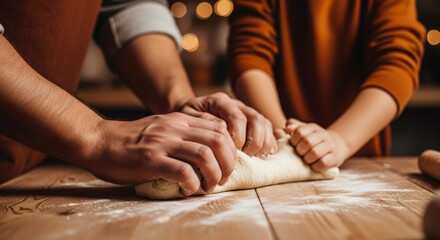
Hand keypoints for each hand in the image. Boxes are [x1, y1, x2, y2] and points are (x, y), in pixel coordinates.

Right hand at [88, 112, 235, 195]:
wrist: (100, 141)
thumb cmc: (132, 140)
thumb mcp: (162, 127)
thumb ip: (184, 133)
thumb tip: (209, 150)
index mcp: (180, 119)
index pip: (220, 127)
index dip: (231, 148)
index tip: (226, 164)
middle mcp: (175, 127)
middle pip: (219, 140)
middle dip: (228, 163)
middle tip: (222, 178)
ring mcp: (163, 143)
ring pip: (205, 155)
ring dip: (214, 174)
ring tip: (209, 186)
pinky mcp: (151, 160)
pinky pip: (183, 172)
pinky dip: (192, 184)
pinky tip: (189, 189)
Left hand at [179, 93, 277, 157]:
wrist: (187, 118)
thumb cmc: (186, 123)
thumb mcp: (186, 122)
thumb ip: (201, 126)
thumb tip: (218, 139)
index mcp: (219, 101)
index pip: (236, 116)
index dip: (238, 136)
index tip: (233, 151)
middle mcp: (235, 104)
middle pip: (254, 118)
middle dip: (253, 141)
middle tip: (246, 157)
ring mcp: (246, 111)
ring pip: (263, 123)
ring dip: (263, 143)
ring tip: (256, 158)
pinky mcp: (252, 121)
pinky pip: (267, 128)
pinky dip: (269, 142)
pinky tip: (264, 155)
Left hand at [285, 119, 348, 170]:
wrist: (335, 148)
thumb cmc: (312, 141)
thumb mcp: (303, 132)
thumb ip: (293, 128)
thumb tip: (287, 128)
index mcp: (313, 128)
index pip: (300, 132)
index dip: (293, 141)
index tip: (294, 146)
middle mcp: (323, 134)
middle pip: (307, 142)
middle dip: (300, 151)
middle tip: (299, 154)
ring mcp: (331, 146)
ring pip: (315, 153)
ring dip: (307, 159)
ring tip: (306, 160)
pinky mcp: (335, 158)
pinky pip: (323, 163)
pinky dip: (315, 166)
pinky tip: (313, 166)